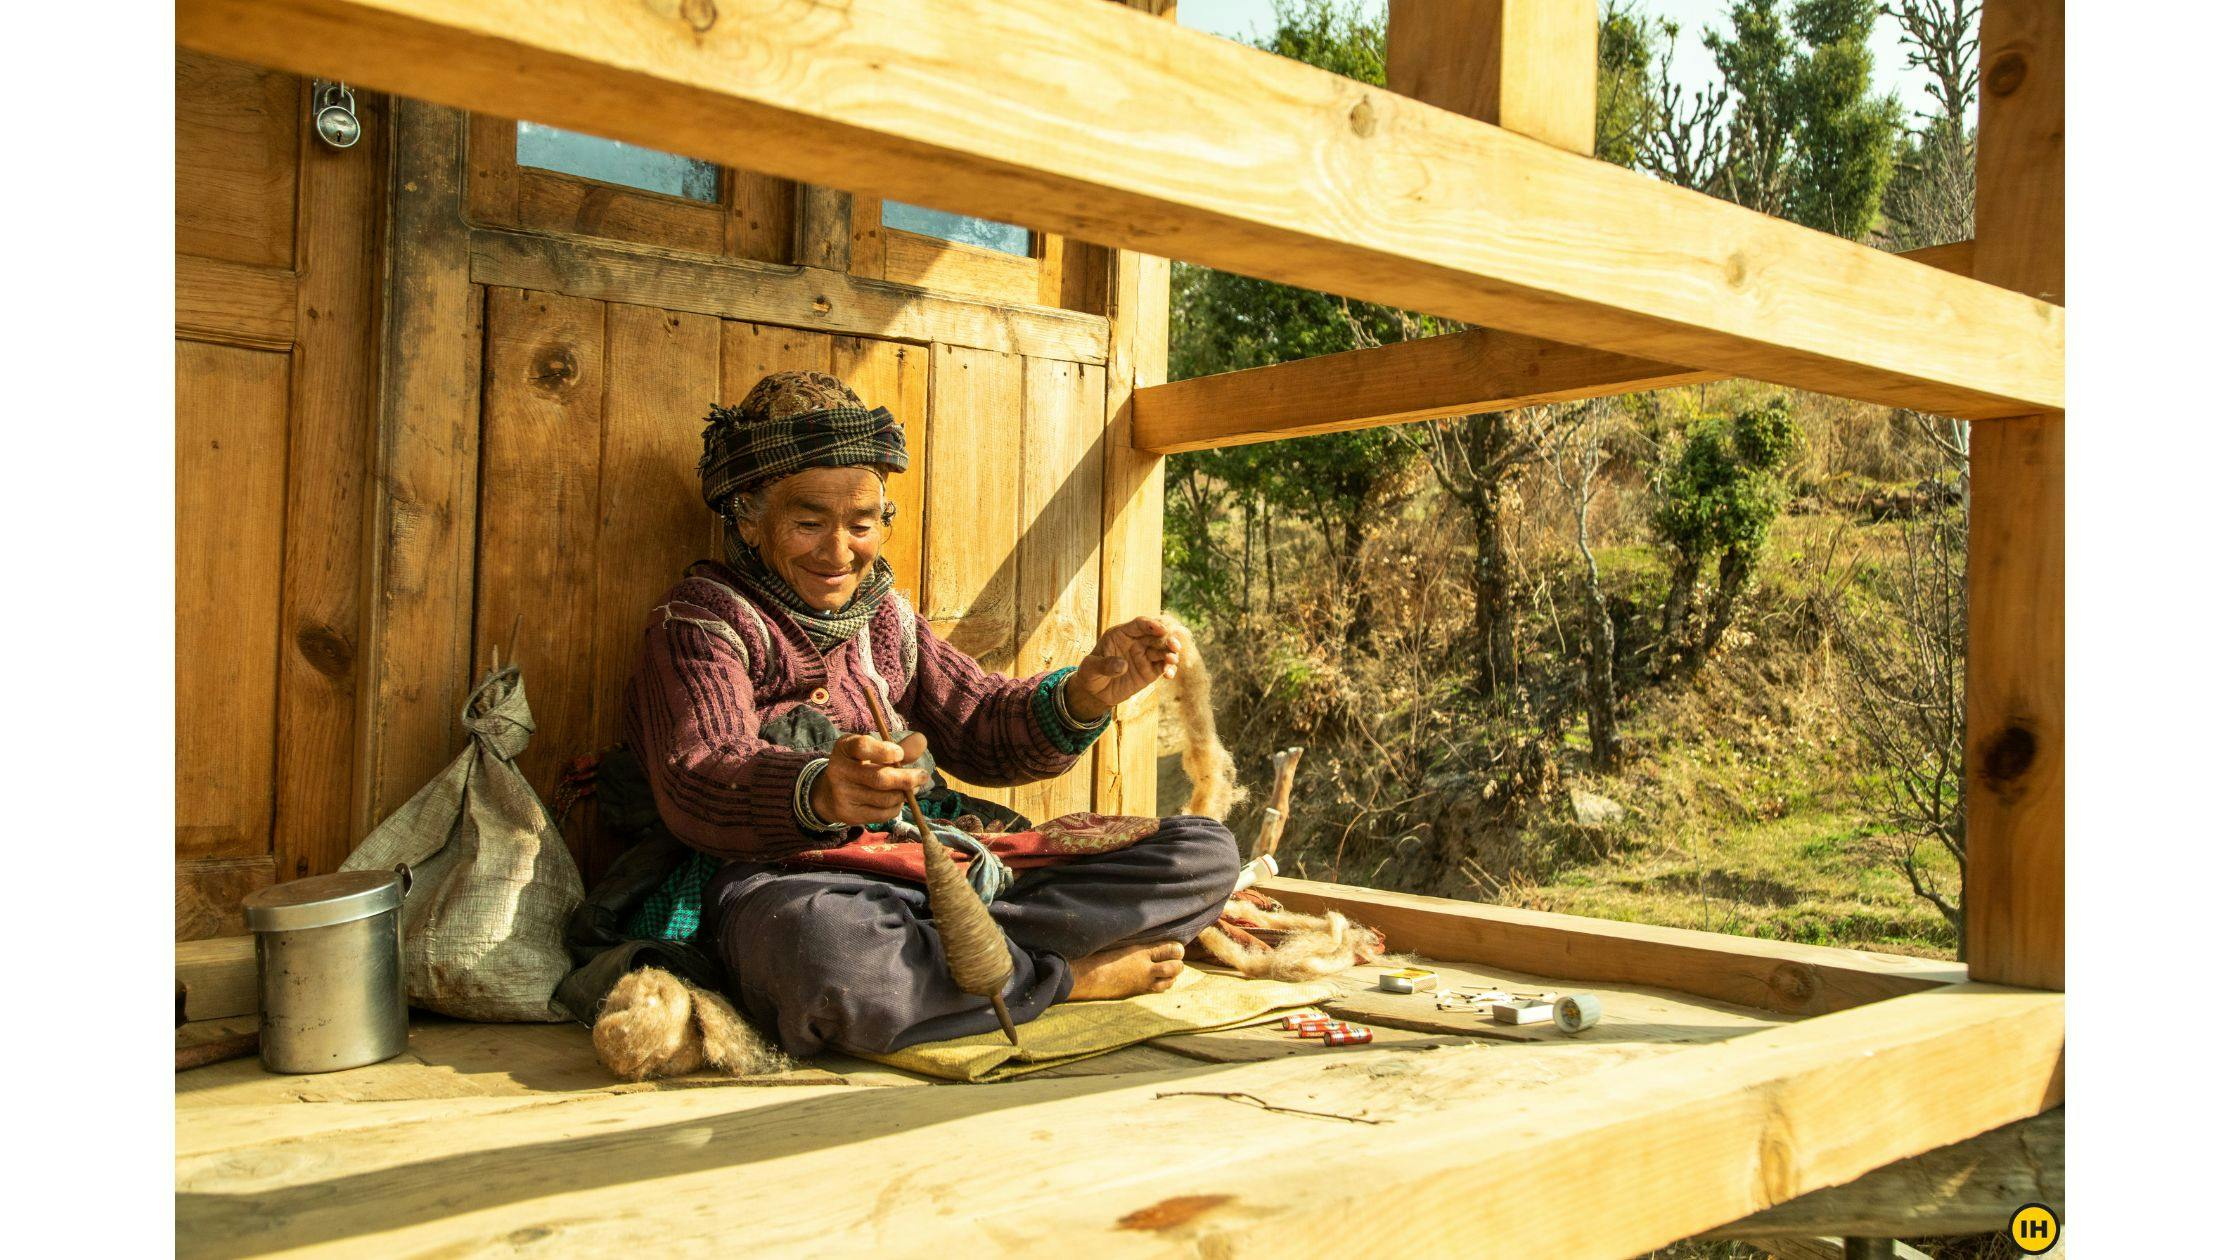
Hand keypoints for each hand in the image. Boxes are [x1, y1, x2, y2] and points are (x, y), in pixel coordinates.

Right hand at [812, 732, 929, 824]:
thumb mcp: (873, 752)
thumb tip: (922, 740)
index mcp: (845, 748)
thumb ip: (899, 747)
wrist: (830, 794)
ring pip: (885, 799)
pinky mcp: (849, 814)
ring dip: (903, 794)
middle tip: (923, 776)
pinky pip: (882, 814)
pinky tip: (896, 800)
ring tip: (910, 788)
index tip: (900, 754)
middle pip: (879, 778)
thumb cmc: (860, 766)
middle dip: (906, 779)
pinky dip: (895, 807)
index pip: (862, 746)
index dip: (885, 751)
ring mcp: (842, 795)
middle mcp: (839, 770)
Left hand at [1065, 616, 1181, 719]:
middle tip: (1174, 646)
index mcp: (1121, 634)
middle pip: (1156, 636)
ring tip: (1172, 660)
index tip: (1161, 629)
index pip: (1139, 625)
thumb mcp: (1090, 668)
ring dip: (1171, 654)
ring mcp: (1145, 656)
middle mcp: (1136, 642)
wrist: (1095, 693)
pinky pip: (1163, 667)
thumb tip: (1122, 665)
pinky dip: (1169, 669)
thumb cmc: (1090, 674)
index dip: (1151, 625)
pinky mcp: (1150, 672)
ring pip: (1162, 651)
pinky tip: (1169, 675)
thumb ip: (1105, 665)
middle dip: (1167, 639)